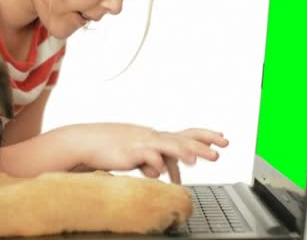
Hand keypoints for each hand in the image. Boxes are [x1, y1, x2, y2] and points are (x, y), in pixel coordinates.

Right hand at [73, 124, 228, 183]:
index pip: (184, 133)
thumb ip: (150, 162)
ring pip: (168, 145)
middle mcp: (150, 137)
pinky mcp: (130, 151)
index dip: (204, 135)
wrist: (85, 142)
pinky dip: (155, 164)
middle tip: (222, 148)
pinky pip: (147, 158)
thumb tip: (161, 172)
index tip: (221, 137)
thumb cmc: (108, 148)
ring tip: (198, 159)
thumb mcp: (135, 155)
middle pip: (182, 138)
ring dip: (185, 152)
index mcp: (153, 136)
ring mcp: (141, 143)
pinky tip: (160, 173)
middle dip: (203, 143)